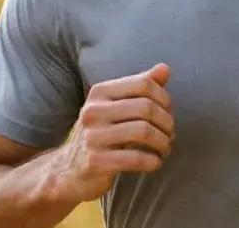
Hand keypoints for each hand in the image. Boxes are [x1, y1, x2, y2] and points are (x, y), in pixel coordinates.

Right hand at [50, 63, 174, 202]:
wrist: (68, 170)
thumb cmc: (100, 134)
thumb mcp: (115, 106)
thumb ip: (139, 87)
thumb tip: (165, 68)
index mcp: (99, 92)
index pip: (143, 83)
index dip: (164, 98)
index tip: (168, 113)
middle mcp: (93, 111)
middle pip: (147, 107)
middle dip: (167, 123)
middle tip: (170, 135)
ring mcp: (93, 136)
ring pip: (144, 132)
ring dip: (163, 143)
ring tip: (164, 149)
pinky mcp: (96, 162)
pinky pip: (136, 158)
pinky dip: (153, 161)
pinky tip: (155, 163)